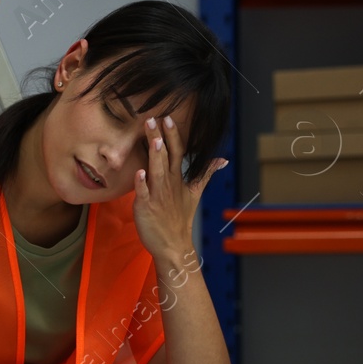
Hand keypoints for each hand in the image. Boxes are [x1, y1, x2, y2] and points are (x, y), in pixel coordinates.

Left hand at [132, 114, 227, 262]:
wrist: (174, 245)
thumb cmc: (180, 218)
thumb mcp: (195, 193)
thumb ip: (206, 173)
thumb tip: (222, 160)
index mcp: (178, 178)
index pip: (177, 151)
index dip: (173, 135)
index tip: (168, 118)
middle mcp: (168, 184)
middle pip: (165, 156)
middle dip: (160, 138)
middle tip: (154, 119)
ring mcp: (158, 195)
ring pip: (156, 171)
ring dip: (155, 156)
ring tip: (154, 139)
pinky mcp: (146, 207)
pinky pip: (144, 193)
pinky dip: (142, 184)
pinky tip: (139, 173)